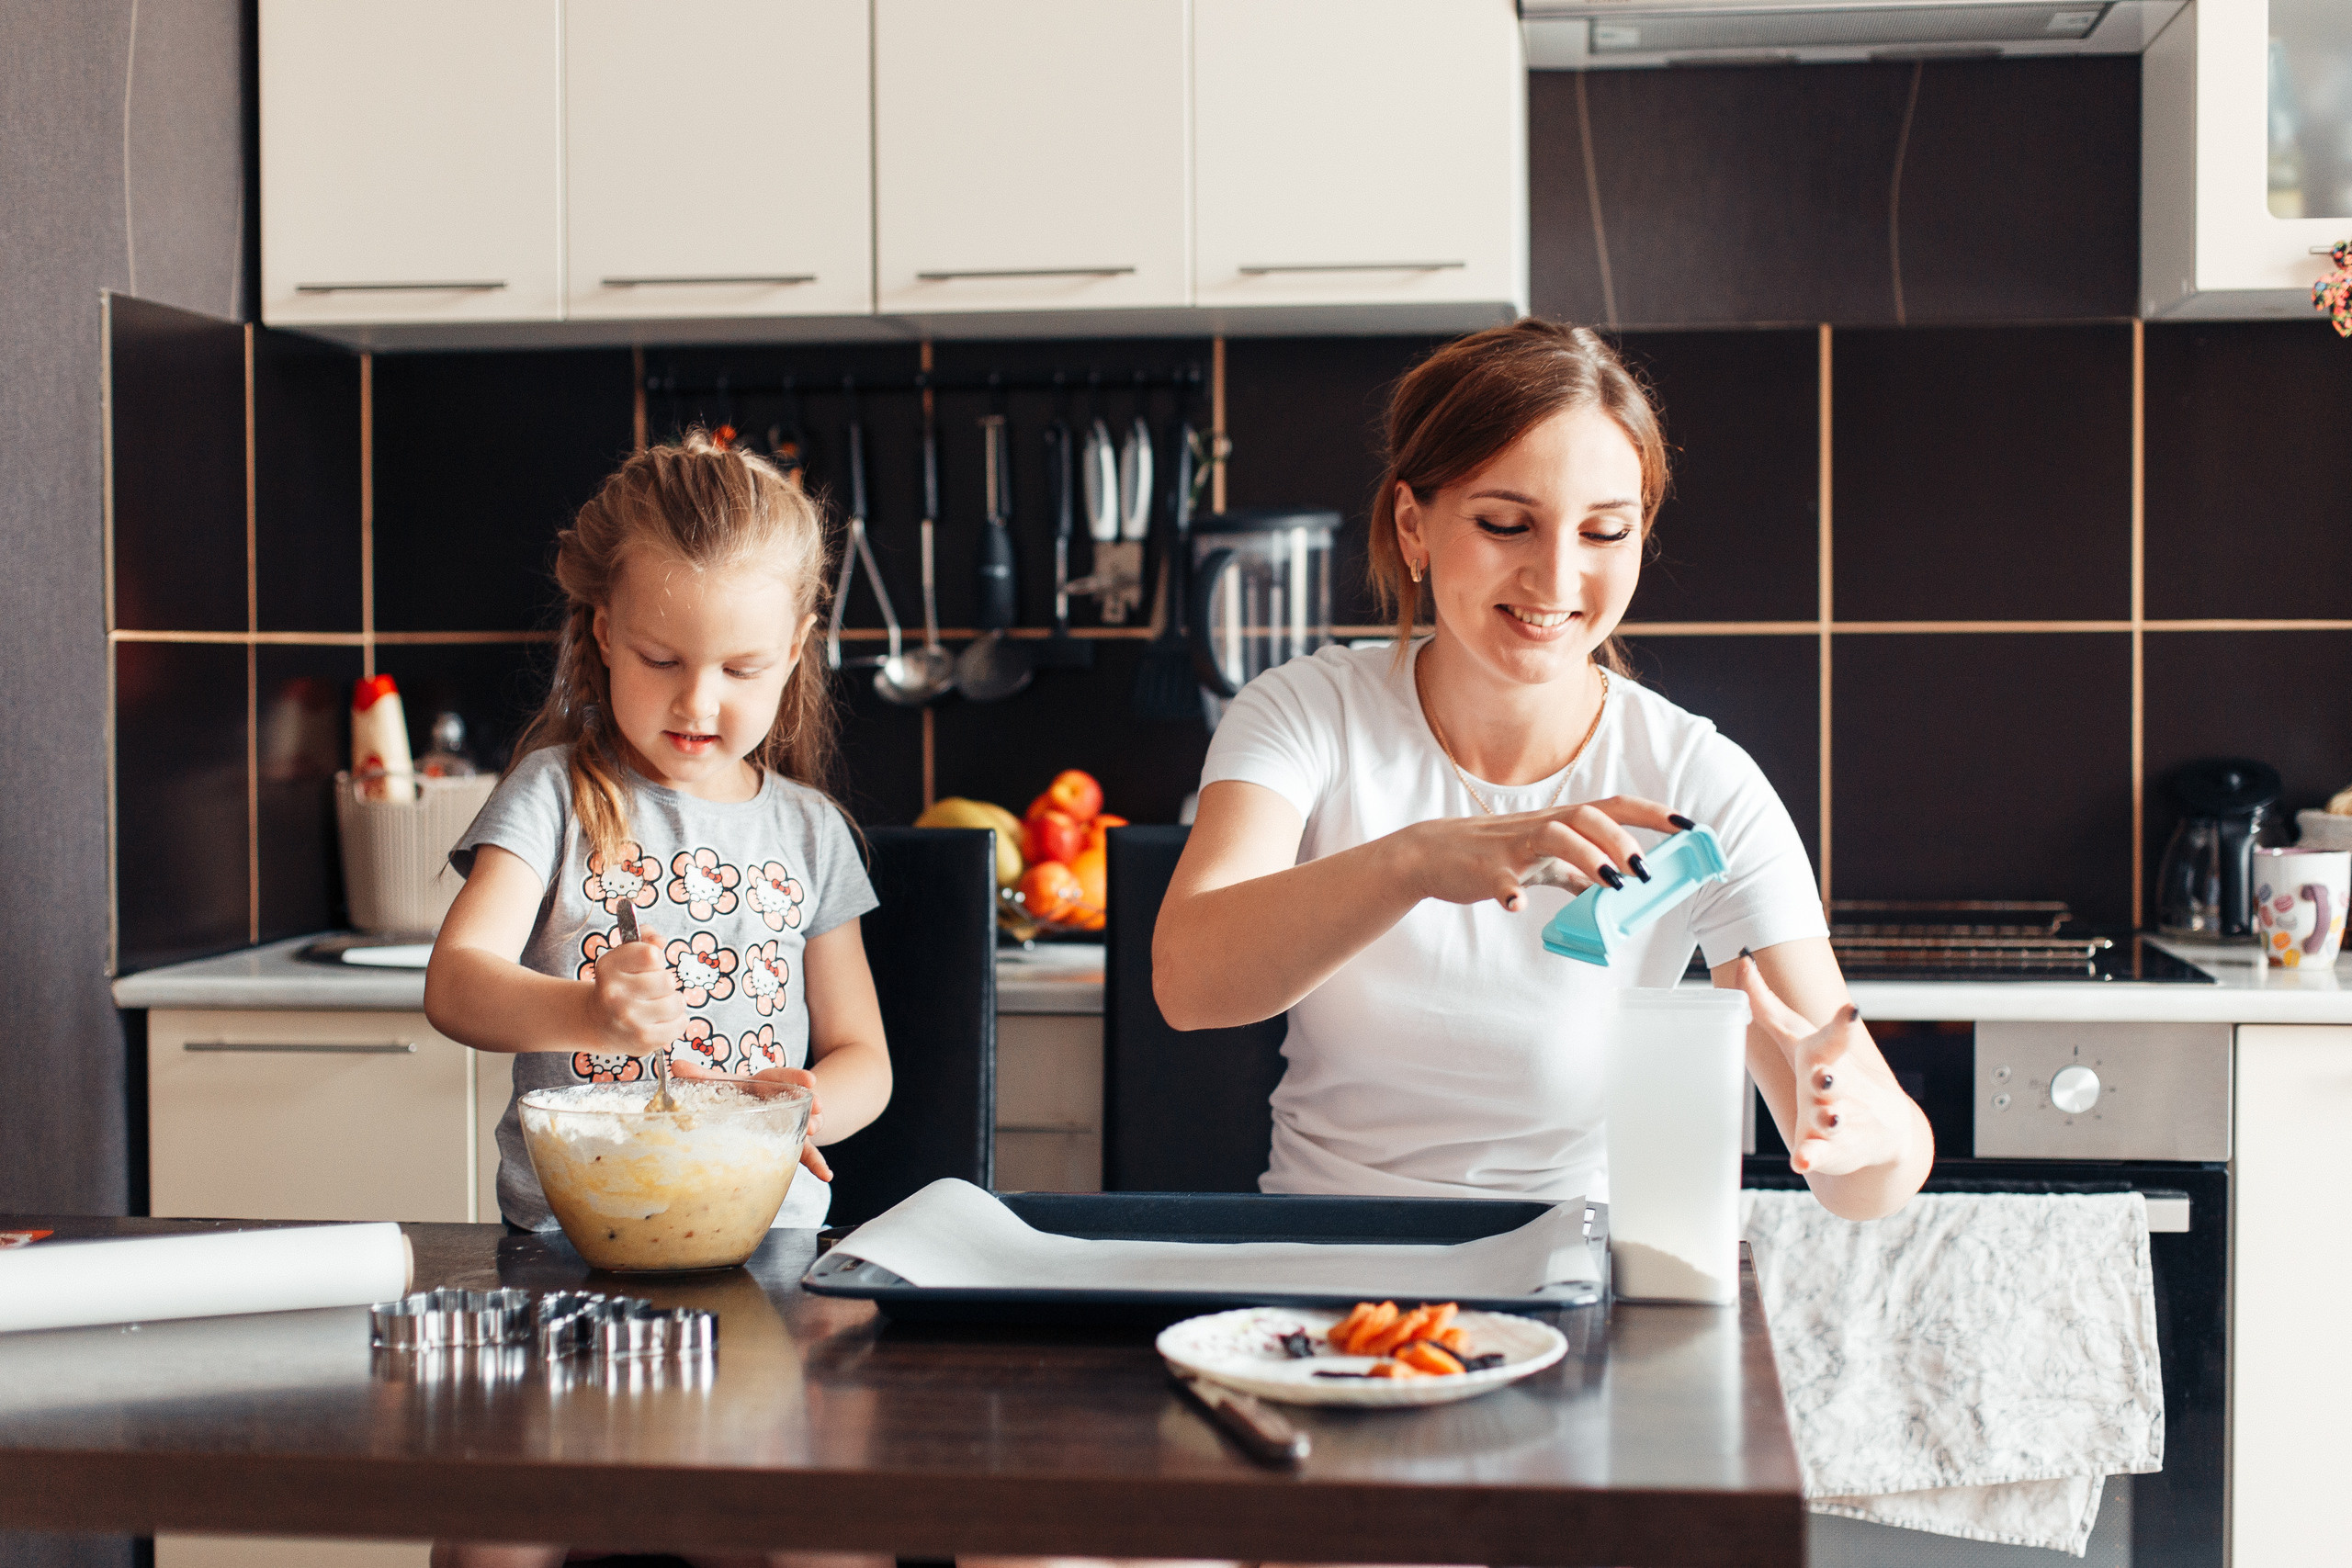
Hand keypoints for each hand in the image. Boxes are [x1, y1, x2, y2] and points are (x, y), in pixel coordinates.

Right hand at [588, 924, 684, 1058]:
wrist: (599, 1022)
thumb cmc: (620, 984)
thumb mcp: (624, 956)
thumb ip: (645, 938)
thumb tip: (660, 940)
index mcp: (609, 967)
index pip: (652, 954)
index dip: (656, 960)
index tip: (646, 967)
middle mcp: (614, 994)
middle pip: (667, 980)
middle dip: (666, 984)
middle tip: (653, 990)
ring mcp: (627, 1019)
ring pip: (677, 1002)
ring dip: (673, 1003)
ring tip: (658, 1004)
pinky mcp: (642, 1039)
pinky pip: (680, 1024)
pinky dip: (677, 1021)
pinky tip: (662, 1020)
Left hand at [673, 1062, 831, 1181]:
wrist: (755, 1105)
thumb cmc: (737, 1093)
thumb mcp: (721, 1083)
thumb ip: (700, 1077)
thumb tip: (676, 1066)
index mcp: (766, 1084)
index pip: (783, 1078)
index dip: (796, 1077)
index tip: (809, 1081)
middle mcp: (781, 1102)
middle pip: (799, 1101)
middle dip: (810, 1103)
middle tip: (817, 1107)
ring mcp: (788, 1123)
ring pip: (804, 1126)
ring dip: (812, 1128)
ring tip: (815, 1130)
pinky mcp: (789, 1144)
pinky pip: (804, 1153)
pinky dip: (816, 1164)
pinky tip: (826, 1175)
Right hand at [1392, 796, 1686, 912]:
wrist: (1430, 855)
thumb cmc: (1489, 853)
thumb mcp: (1539, 860)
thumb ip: (1573, 871)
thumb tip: (1605, 889)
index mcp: (1559, 825)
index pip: (1614, 808)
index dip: (1652, 814)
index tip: (1688, 825)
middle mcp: (1541, 827)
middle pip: (1587, 817)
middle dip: (1622, 840)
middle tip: (1646, 871)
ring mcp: (1512, 846)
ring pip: (1554, 837)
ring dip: (1587, 856)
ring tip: (1611, 884)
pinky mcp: (1485, 869)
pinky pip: (1501, 879)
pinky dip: (1512, 892)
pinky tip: (1520, 906)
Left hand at [1734, 956, 1925, 1177]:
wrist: (1882, 1129)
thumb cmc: (1828, 1072)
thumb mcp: (1800, 1039)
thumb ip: (1768, 1005)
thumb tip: (1742, 958)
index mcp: (1828, 1057)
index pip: (1838, 1036)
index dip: (1842, 1024)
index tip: (1851, 1009)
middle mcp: (1838, 1088)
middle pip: (1834, 1082)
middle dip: (1830, 1079)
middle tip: (1824, 1076)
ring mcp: (1839, 1120)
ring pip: (1834, 1120)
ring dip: (1830, 1118)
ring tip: (1828, 1117)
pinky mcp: (1834, 1150)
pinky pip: (1822, 1155)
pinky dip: (1813, 1158)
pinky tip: (1802, 1162)